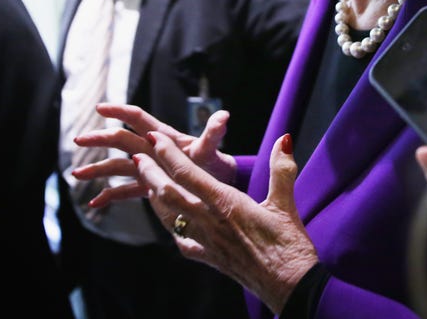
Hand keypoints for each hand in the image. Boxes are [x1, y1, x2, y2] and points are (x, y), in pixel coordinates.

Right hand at [72, 103, 236, 206]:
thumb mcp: (212, 148)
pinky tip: (94, 204)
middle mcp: (152, 149)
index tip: (100, 108)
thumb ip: (214, 133)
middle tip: (78, 139)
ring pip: (119, 166)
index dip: (120, 111)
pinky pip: (126, 190)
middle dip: (100, 139)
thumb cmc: (215, 162)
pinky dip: (110, 196)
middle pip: (122, 140)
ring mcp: (149, 167)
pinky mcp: (150, 184)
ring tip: (76, 175)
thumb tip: (223, 116)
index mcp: (164, 137)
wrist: (218, 183)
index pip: (139, 119)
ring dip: (98, 169)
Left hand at [134, 131, 318, 313]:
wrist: (288, 287)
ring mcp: (206, 243)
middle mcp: (210, 223)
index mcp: (226, 205)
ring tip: (147, 182)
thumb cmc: (289, 247)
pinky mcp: (209, 258)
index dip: (167, 154)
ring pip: (169, 217)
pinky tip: (172, 222)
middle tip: (136, 156)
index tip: (154, 138)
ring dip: (155, 197)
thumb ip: (282, 169)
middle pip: (168, 194)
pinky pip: (181, 240)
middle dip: (150, 173)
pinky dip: (171, 226)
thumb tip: (284, 139)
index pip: (188, 174)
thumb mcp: (286, 204)